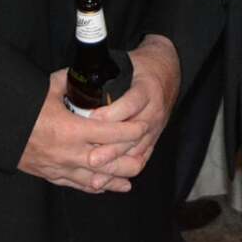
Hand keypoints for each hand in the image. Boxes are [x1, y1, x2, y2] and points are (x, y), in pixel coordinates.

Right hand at [17, 69, 146, 192]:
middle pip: (107, 162)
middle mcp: (68, 153)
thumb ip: (71, 81)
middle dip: (128, 161)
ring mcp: (60, 167)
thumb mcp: (48, 87)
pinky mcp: (51, 174)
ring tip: (130, 180)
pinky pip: (77, 185)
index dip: (129, 132)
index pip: (109, 133)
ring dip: (114, 180)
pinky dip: (93, 187)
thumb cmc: (23, 106)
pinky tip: (104, 187)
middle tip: (143, 155)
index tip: (142, 127)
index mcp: (70, 129)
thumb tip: (87, 72)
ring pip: (94, 179)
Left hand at [92, 33, 181, 177]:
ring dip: (116, 163)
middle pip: (133, 133)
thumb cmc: (142, 66)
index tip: (92, 120)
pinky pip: (142, 158)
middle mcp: (154, 110)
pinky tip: (110, 180)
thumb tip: (71, 76)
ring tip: (96, 175)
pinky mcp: (154, 139)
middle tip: (91, 158)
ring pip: (137, 150)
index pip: (131, 103)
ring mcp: (155, 127)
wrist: (169, 73)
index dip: (112, 113)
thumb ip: (104, 72)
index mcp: (146, 89)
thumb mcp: (127, 61)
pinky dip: (125, 170)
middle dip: (112, 148)